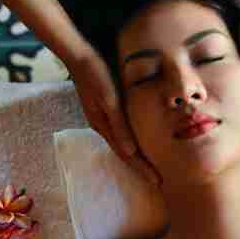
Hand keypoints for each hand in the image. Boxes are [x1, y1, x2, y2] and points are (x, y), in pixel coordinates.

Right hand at [66, 50, 159, 186]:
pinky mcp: (108, 107)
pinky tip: (139, 142)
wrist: (80, 55)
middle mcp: (104, 126)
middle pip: (125, 153)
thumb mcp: (109, 100)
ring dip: (138, 156)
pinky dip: (133, 141)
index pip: (127, 155)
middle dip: (141, 167)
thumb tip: (130, 153)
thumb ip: (119, 126)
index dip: (142, 169)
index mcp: (104, 126)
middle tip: (159, 181)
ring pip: (124, 143)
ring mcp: (104, 117)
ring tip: (152, 166)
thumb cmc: (96, 76)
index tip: (157, 182)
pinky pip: (122, 131)